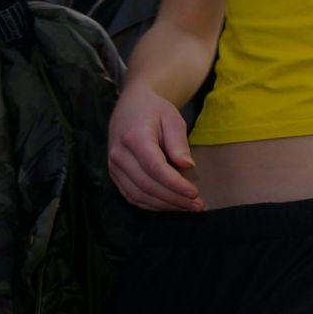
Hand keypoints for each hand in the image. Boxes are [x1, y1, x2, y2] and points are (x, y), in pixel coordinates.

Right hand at [109, 84, 200, 211]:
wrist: (131, 106)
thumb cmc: (155, 111)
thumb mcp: (172, 119)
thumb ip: (179, 143)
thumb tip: (187, 167)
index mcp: (134, 137)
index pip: (155, 167)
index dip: (175, 184)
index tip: (194, 193)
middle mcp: (119, 154)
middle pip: (147, 185)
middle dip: (174, 199)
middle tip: (198, 206)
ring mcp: (114, 166)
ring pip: (139, 195)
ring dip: (165, 205)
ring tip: (188, 207)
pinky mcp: (115, 174)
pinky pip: (132, 195)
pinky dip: (152, 204)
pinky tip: (171, 204)